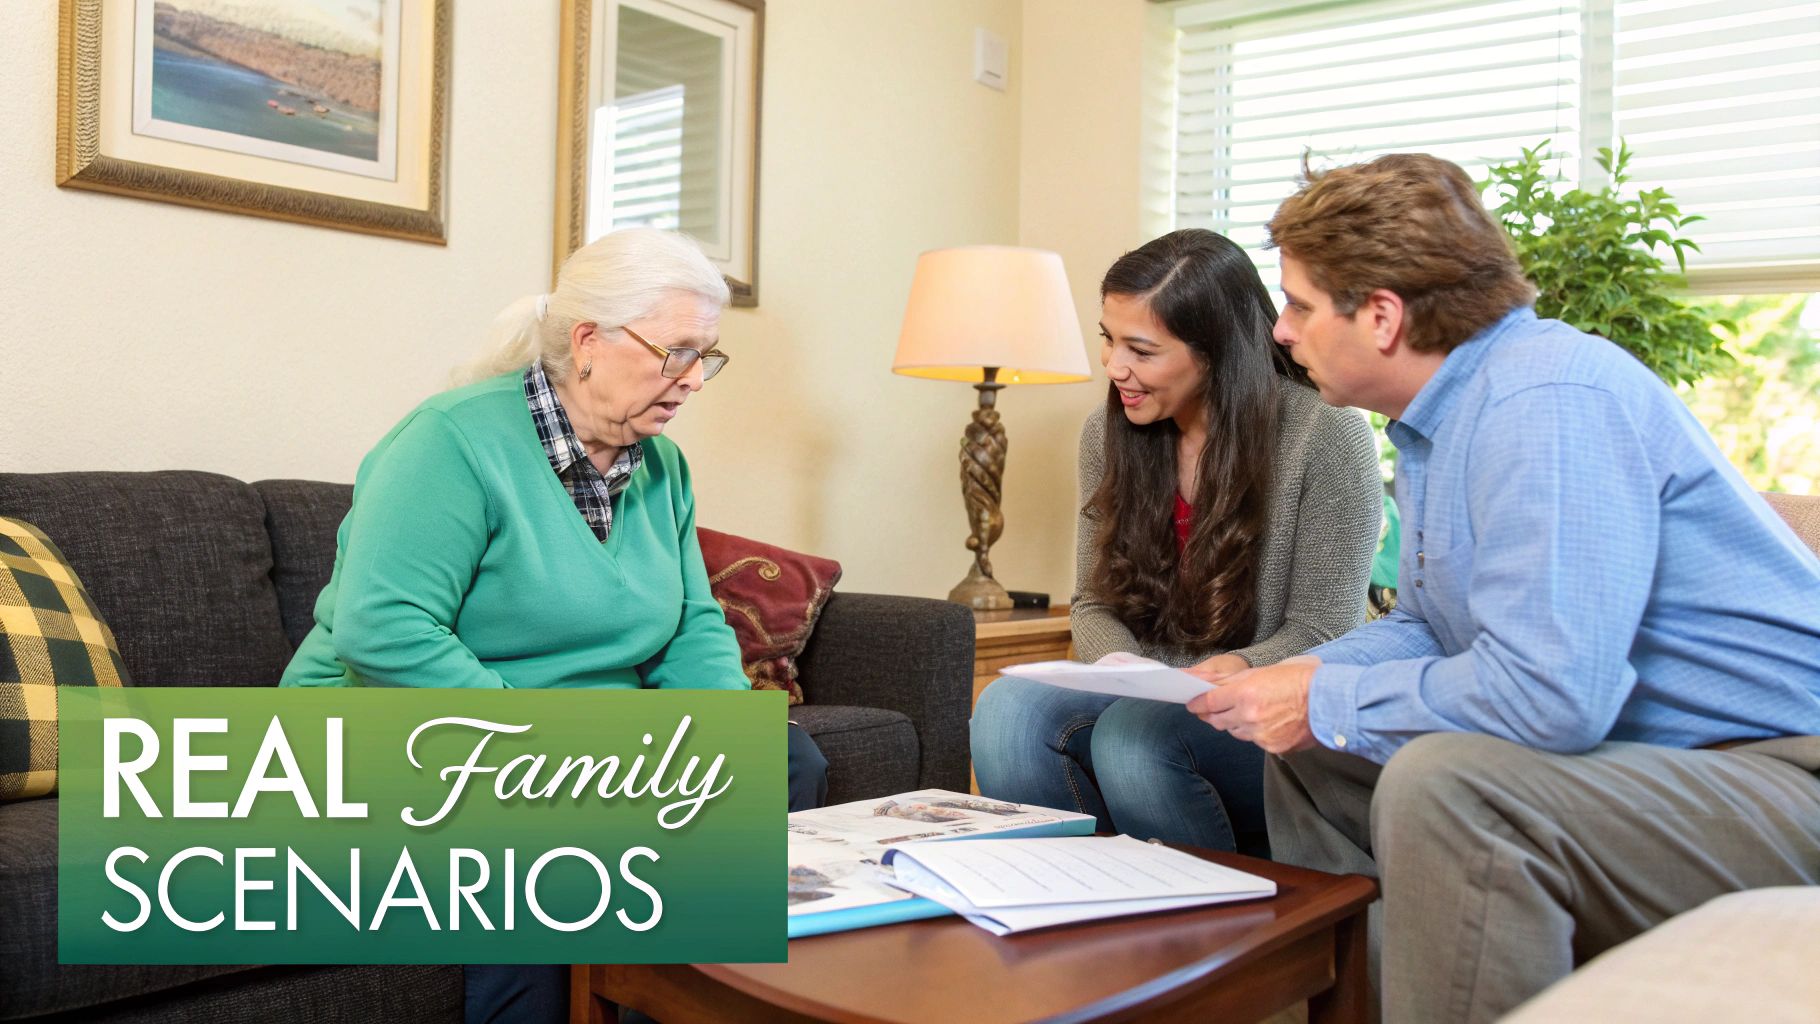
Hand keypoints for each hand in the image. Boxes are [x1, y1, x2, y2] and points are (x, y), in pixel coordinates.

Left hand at [1186, 658, 1320, 754]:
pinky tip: (1264, 723)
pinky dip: (1255, 733)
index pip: (1209, 701)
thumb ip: (1234, 681)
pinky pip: (1254, 741)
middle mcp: (1249, 715)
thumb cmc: (1301, 679)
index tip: (1192, 703)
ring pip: (1234, 732)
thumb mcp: (1264, 671)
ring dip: (1234, 723)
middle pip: (1217, 720)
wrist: (1331, 700)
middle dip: (1212, 714)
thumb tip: (1210, 685)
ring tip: (1244, 713)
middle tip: (1211, 709)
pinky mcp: (1272, 746)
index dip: (1198, 703)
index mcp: (1246, 692)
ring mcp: (1260, 734)